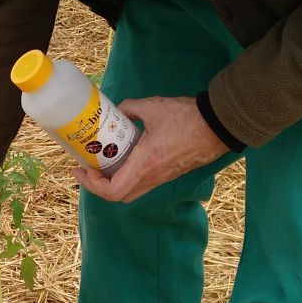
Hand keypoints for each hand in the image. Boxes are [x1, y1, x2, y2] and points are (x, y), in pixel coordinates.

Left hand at [73, 96, 226, 203]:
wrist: (218, 126)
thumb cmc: (186, 118)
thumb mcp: (152, 106)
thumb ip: (130, 107)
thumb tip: (118, 110)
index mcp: (145, 164)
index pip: (113, 191)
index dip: (92, 185)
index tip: (83, 169)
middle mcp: (153, 177)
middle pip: (120, 196)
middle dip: (99, 186)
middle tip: (89, 168)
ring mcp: (163, 178)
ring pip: (132, 191)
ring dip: (114, 182)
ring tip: (104, 163)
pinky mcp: (169, 174)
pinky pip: (144, 183)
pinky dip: (129, 176)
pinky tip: (125, 157)